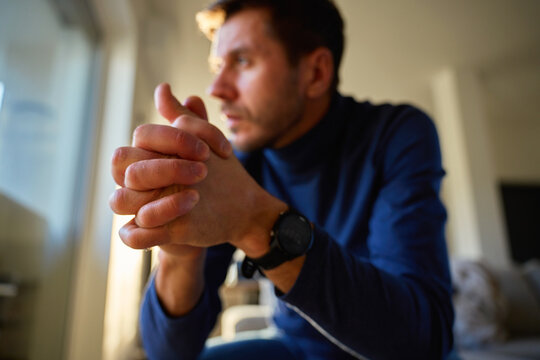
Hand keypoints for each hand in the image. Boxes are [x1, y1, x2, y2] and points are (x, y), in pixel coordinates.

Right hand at [109, 83, 231, 253]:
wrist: (229, 213)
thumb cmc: (214, 177)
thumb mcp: (207, 147)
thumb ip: (188, 120)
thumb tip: (163, 88)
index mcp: (148, 154)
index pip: (142, 135)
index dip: (175, 138)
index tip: (209, 150)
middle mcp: (137, 180)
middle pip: (122, 164)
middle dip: (165, 166)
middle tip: (203, 171)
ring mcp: (139, 207)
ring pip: (119, 200)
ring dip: (159, 197)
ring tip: (197, 195)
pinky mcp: (148, 234)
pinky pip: (130, 235)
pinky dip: (151, 226)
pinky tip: (186, 212)